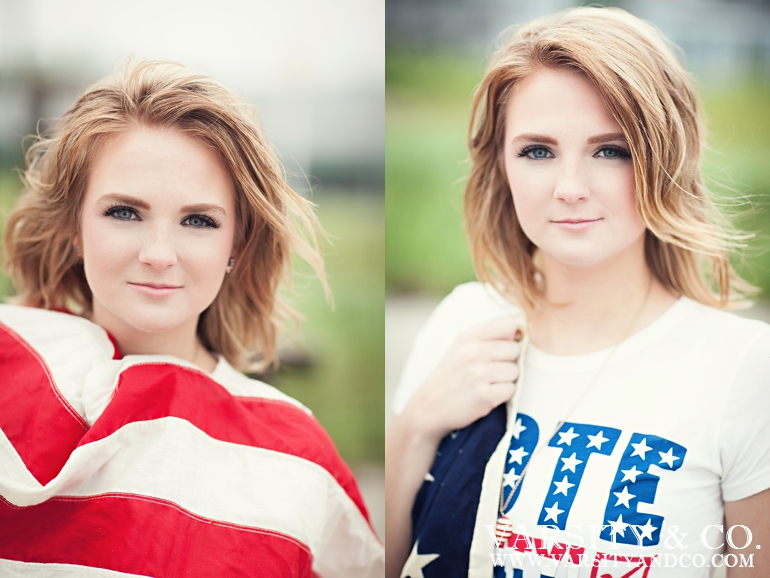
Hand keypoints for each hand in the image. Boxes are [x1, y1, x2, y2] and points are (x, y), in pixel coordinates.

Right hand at [403, 316, 521, 442]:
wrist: (430, 406)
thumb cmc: (451, 375)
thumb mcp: (461, 347)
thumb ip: (488, 337)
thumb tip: (521, 334)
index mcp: (469, 336)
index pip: (508, 324)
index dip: (511, 336)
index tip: (502, 347)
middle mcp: (474, 352)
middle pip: (514, 349)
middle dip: (507, 361)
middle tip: (489, 371)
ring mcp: (479, 373)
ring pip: (515, 371)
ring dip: (505, 380)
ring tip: (486, 384)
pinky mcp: (484, 395)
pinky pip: (511, 390)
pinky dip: (502, 395)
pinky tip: (486, 395)